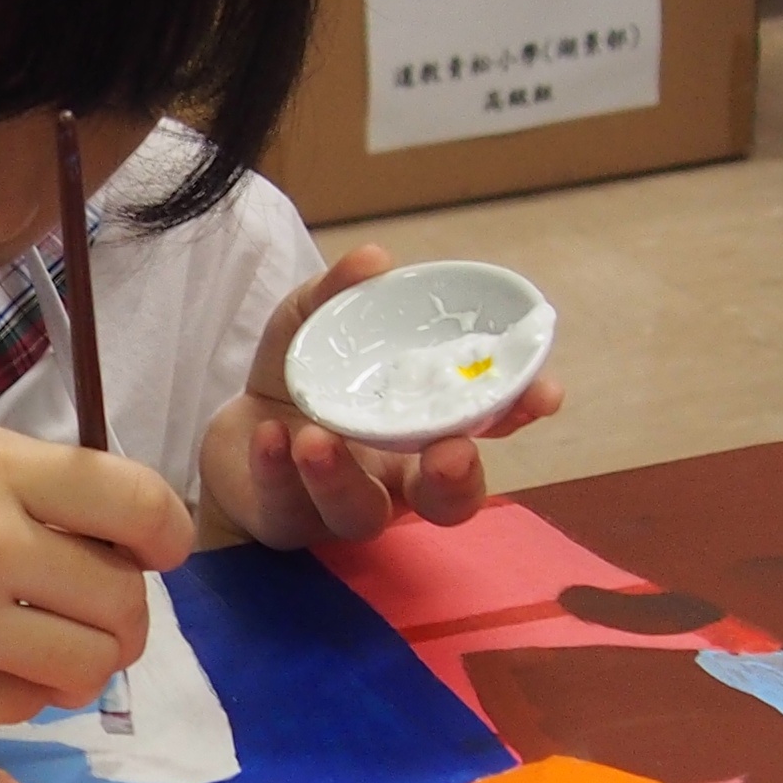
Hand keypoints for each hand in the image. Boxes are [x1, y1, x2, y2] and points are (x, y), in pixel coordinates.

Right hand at [0, 420, 193, 726]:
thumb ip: (20, 490)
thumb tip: (115, 544)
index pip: (136, 503)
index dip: (165, 534)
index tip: (155, 549)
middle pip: (124, 601)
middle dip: (122, 611)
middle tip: (89, 610)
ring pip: (87, 667)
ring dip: (82, 661)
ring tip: (43, 647)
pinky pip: (20, 710)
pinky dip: (19, 693)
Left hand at [199, 245, 564, 548]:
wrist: (237, 437)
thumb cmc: (300, 380)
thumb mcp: (315, 325)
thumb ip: (341, 294)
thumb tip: (376, 259)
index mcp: (424, 430)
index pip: (486, 427)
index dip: (519, 411)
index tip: (544, 392)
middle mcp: (396, 479)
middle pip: (448, 500)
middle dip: (457, 479)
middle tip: (449, 452)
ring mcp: (341, 507)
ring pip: (359, 514)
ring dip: (341, 476)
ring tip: (315, 438)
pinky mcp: (284, 523)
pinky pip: (285, 506)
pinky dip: (277, 470)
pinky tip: (271, 436)